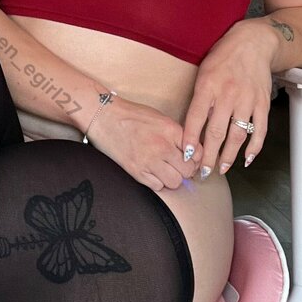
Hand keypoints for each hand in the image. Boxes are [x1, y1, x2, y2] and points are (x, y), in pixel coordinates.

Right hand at [87, 96, 203, 191]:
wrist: (104, 117)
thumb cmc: (131, 115)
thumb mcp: (159, 118)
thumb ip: (176, 135)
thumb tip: (191, 152)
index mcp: (170, 130)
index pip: (197, 153)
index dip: (196, 158)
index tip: (191, 159)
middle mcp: (162, 146)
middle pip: (188, 170)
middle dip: (185, 170)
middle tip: (178, 166)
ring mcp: (149, 161)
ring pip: (175, 182)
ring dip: (172, 178)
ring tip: (165, 169)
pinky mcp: (136, 171)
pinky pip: (158, 186)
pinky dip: (157, 182)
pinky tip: (152, 172)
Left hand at [182, 20, 274, 177]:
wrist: (253, 44)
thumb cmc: (223, 57)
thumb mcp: (203, 71)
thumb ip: (198, 97)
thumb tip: (191, 125)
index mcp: (207, 85)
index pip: (196, 118)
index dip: (190, 139)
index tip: (187, 156)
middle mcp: (227, 95)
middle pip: (216, 133)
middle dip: (208, 157)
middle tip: (203, 172)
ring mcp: (247, 101)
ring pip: (237, 136)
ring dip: (228, 156)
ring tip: (221, 169)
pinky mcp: (262, 104)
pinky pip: (259, 131)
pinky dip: (254, 148)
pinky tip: (247, 159)